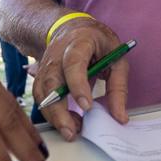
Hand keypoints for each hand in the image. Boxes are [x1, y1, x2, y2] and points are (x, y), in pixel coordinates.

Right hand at [32, 17, 128, 141]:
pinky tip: (66, 122)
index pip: (73, 63)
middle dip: (59, 110)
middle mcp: (57, 54)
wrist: (72, 29)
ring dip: (54, 116)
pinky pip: (41, 97)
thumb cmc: (98, 43)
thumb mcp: (116, 58)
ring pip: (41, 93)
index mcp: (79, 43)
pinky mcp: (41, 77)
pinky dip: (50, 113)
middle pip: (51, 82)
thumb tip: (120, 117)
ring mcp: (45, 65)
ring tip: (72, 131)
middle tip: (72, 131)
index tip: (86, 107)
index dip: (78, 85)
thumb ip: (118, 87)